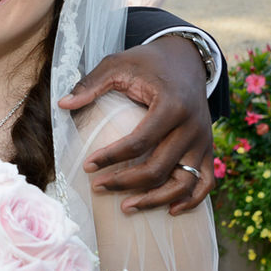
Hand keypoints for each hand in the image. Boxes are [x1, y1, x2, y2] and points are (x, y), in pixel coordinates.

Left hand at [59, 36, 213, 214]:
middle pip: (160, 168)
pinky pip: (206, 182)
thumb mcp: (117, 64)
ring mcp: (204, 140)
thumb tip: (62, 104)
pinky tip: (169, 210)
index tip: (87, 166)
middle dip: (126, 183)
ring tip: (126, 207)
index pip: (139, 142)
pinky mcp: (209, 148)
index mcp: (171, 105)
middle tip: (98, 187)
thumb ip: (91, 84)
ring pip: (185, 182)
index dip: (111, 158)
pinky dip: (191, 200)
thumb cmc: (147, 63)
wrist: (186, 59)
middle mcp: (193, 126)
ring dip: (155, 199)